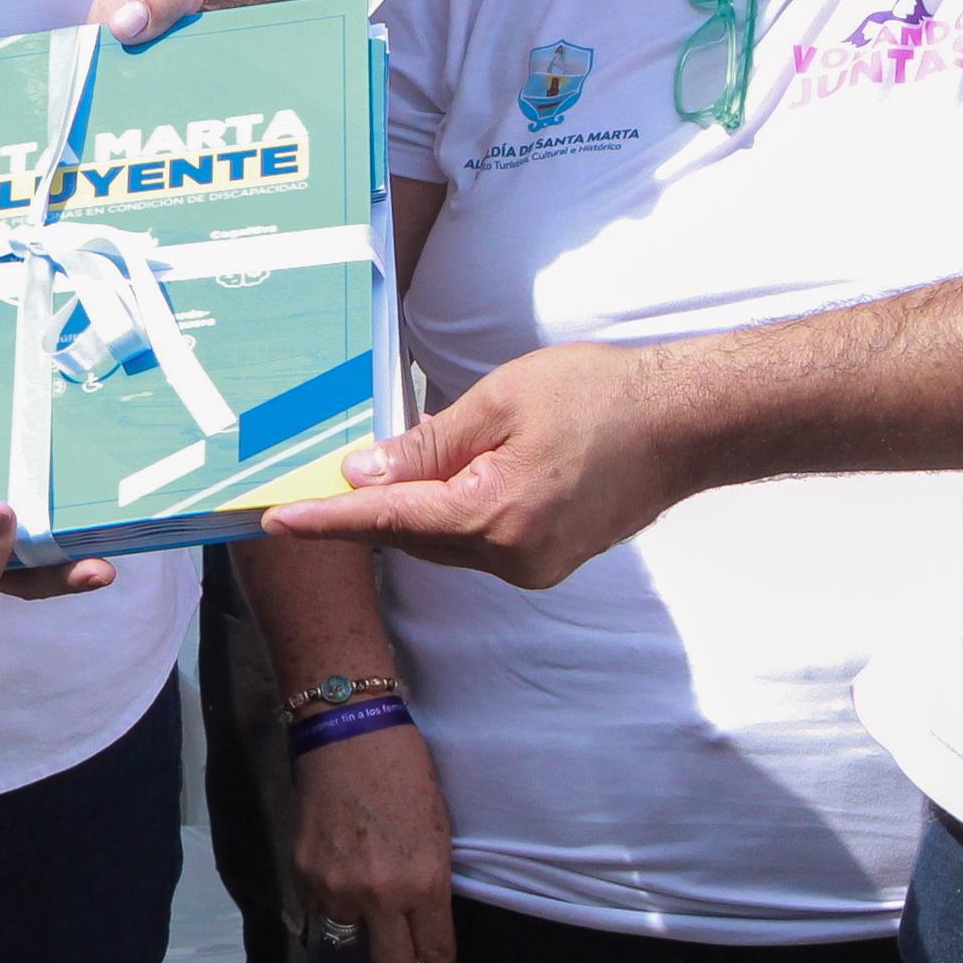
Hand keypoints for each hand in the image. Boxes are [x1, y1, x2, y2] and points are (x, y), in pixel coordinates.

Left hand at [266, 340, 672, 586]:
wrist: (686, 424)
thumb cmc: (598, 396)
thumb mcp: (499, 402)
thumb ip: (427, 445)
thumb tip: (362, 474)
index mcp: (494, 517)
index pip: (388, 522)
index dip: (326, 521)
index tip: (276, 521)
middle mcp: (512, 559)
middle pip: (414, 536)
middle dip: (368, 508)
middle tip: (316, 480)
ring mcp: (535, 567)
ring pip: (446, 541)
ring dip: (414, 508)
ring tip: (386, 467)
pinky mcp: (550, 561)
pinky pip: (480, 541)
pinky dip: (452, 512)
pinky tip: (448, 476)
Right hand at [292, 720, 458, 962]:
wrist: (347, 729)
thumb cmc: (405, 771)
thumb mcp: (436, 832)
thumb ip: (427, 884)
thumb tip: (417, 925)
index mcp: (423, 881)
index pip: (434, 952)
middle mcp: (379, 894)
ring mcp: (336, 885)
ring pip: (349, 935)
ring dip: (359, 933)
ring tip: (364, 913)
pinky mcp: (303, 871)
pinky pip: (320, 907)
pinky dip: (331, 904)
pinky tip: (339, 879)